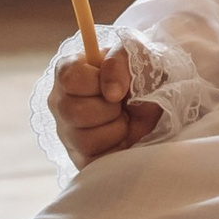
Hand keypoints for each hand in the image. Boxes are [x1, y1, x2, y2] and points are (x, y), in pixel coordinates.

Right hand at [50, 43, 164, 163]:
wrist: (158, 104)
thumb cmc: (140, 76)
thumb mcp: (135, 56)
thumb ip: (119, 62)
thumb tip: (112, 93)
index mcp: (68, 73)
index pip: (70, 79)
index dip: (96, 82)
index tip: (114, 84)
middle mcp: (60, 103)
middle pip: (73, 112)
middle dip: (108, 109)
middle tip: (121, 105)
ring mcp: (67, 133)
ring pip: (83, 140)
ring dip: (115, 130)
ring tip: (122, 121)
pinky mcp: (80, 158)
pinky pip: (93, 161)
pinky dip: (115, 150)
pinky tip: (121, 138)